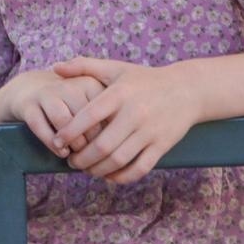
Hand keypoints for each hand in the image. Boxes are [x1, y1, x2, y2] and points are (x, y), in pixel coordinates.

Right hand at [0, 69, 106, 157]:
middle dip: (90, 142)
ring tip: (76, 155)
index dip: (108, 135)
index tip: (109, 148)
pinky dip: (52, 143)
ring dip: (71, 143)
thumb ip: (106, 117)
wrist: (31, 89)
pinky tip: (61, 152)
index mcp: (90, 83)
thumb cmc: (70, 103)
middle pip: (85, 118)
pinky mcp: (28, 104)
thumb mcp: (90, 102)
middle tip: (92, 156)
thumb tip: (119, 146)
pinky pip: (40, 126)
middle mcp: (68, 85)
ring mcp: (47, 93)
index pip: (104, 112)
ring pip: (63, 121)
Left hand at [49, 58, 197, 184]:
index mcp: (120, 94)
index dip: (69, 132)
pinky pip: (139, 168)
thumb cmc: (145, 79)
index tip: (57, 141)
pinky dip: (121, 177)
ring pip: (118, 160)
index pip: (88, 116)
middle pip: (102, 146)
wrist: (187, 89)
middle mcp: (135, 113)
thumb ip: (84, 66)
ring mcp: (150, 131)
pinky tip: (109, 176)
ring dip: (97, 170)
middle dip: (81, 159)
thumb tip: (55, 68)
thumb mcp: (116, 68)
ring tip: (86, 170)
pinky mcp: (162, 145)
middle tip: (71, 161)